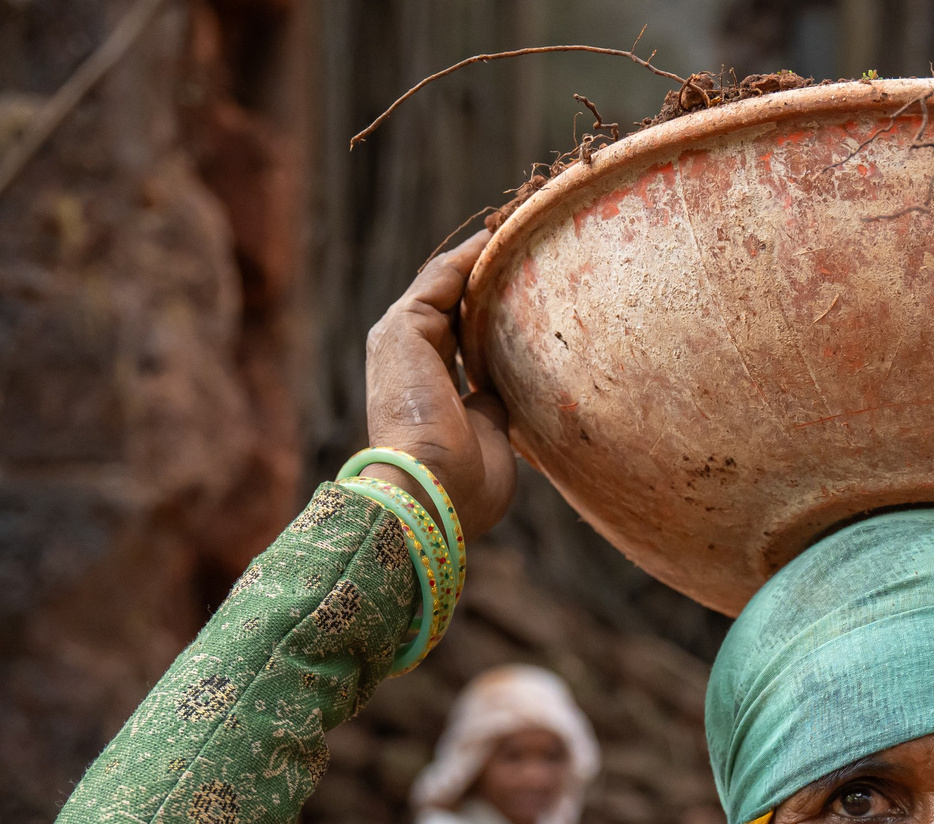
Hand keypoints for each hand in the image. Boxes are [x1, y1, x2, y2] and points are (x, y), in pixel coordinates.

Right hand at [362, 231, 515, 539]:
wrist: (431, 492)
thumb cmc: (465, 486)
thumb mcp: (489, 439)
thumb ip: (495, 407)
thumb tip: (508, 387)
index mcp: (427, 388)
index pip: (462, 335)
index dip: (495, 309)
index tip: (532, 284)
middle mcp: (408, 358)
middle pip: (454, 301)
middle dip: (491, 271)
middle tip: (532, 238)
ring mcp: (400, 339)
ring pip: (446, 282)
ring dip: (484, 252)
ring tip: (523, 222)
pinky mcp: (402, 327)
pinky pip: (442, 277)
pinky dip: (472, 254)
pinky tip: (506, 233)